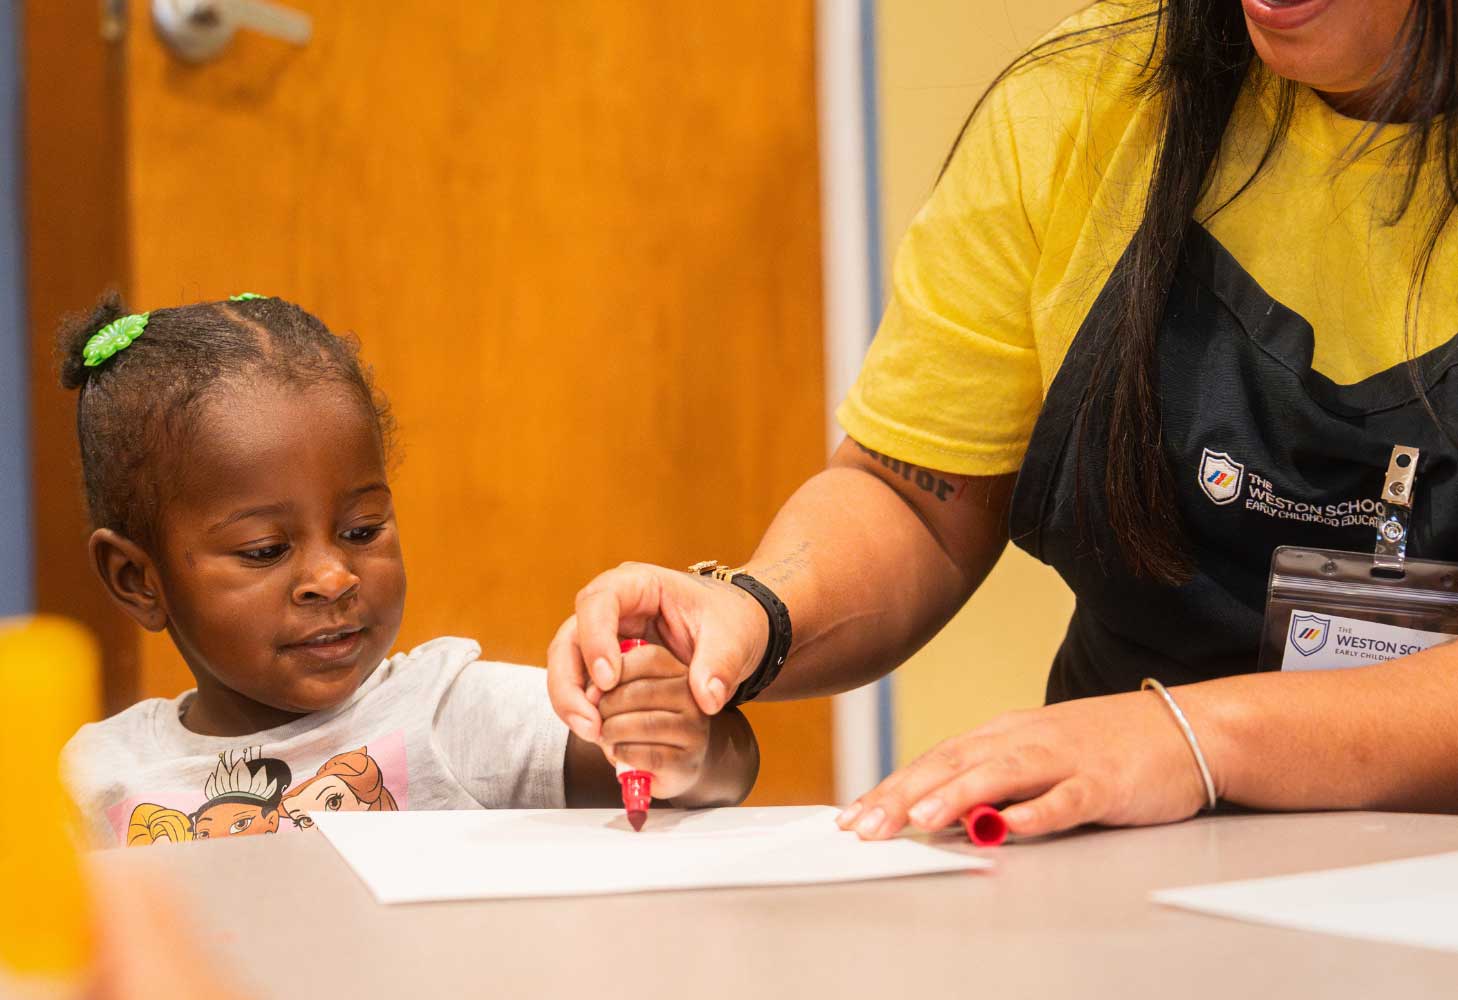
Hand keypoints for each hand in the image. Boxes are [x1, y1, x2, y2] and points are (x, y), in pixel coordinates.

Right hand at [547, 562, 766, 740]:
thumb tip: (707, 700)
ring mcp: (602, 633)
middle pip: (569, 637)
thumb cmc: (729, 622)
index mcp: (638, 584)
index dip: (595, 640)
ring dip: (571, 701)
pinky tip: (600, 734)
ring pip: (567, 664)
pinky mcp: (603, 659)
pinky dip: (583, 708)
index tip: (609, 681)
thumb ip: (720, 665)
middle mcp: (610, 606)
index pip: (598, 602)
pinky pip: (580, 683)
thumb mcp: (732, 639)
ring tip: (594, 734)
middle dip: (570, 683)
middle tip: (590, 723)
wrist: (733, 630)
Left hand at [592, 642, 712, 800]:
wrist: (667, 767)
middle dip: (608, 706)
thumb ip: (606, 686)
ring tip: (605, 736)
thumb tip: (590, 696)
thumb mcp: (624, 696)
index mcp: (680, 671)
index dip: (616, 673)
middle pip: (643, 691)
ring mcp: (695, 731)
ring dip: (613, 731)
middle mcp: (694, 697)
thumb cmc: (638, 724)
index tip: (595, 692)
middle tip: (596, 718)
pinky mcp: (687, 762)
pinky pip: (648, 755)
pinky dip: (623, 754)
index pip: (649, 658)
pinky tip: (617, 752)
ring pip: (646, 724)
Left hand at [837, 689, 1218, 839]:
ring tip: (920, 819)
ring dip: (958, 796)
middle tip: (865, 825)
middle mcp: (1026, 740)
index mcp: (1006, 734)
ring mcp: (1066, 759)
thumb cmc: (1105, 745)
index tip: (853, 814)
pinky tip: (1010, 827)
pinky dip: (1037, 811)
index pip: (936, 758)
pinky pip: (1067, 799)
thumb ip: (993, 778)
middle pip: (955, 764)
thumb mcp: (1039, 754)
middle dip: (905, 794)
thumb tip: (942, 808)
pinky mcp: (1104, 783)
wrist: (1184, 729)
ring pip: (1002, 775)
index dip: (892, 785)